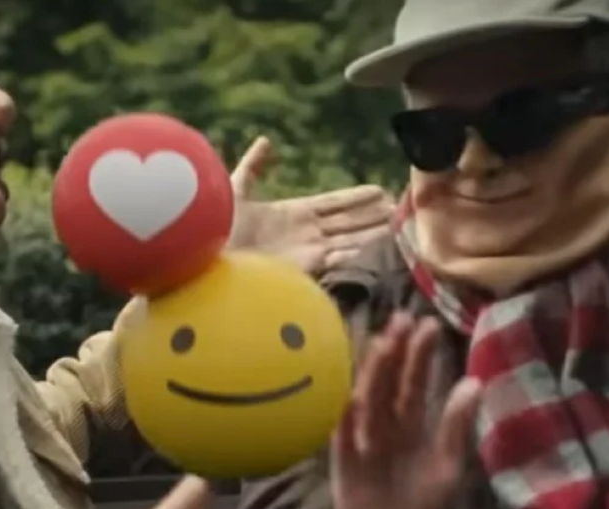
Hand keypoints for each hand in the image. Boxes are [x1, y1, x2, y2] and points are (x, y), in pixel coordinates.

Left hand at [228, 136, 393, 275]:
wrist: (209, 259)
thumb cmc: (218, 225)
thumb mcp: (236, 189)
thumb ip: (253, 167)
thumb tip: (265, 141)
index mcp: (293, 212)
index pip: (333, 203)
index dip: (355, 197)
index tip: (378, 190)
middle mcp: (307, 232)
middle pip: (348, 221)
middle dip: (373, 215)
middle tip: (399, 208)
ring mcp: (309, 251)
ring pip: (350, 238)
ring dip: (373, 233)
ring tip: (398, 226)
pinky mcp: (307, 267)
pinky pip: (339, 257)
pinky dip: (359, 253)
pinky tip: (379, 247)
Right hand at [331, 314, 481, 508]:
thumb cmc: (426, 508)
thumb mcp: (449, 468)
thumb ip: (457, 427)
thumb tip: (474, 381)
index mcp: (412, 425)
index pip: (415, 383)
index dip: (420, 356)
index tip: (427, 325)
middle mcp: (385, 426)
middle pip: (388, 383)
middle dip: (394, 353)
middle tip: (402, 320)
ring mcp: (361, 441)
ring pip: (366, 400)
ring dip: (372, 373)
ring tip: (380, 344)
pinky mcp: (342, 461)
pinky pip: (340, 433)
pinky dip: (341, 413)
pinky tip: (344, 391)